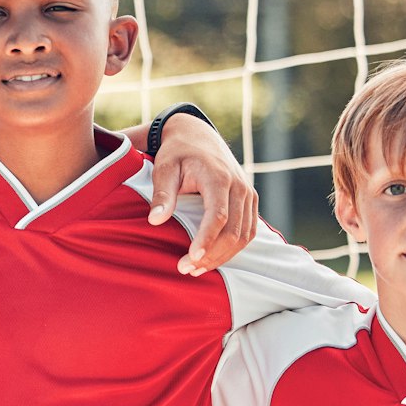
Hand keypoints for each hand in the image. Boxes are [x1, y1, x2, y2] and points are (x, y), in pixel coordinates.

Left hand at [145, 113, 257, 274]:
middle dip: (212, 255)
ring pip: (244, 235)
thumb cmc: (178, 153)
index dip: (207, 239)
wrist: (198, 136)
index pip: (218, 215)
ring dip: (222, 256)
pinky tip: (212, 259)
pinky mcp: (250, 201)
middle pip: (234, 230)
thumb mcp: (165, 168)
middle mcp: (239, 186)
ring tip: (195, 270)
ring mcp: (248, 194)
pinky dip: (233, 249)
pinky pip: (248, 231)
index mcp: (219, 177)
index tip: (191, 258)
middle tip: (185, 270)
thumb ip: (162, 194)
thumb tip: (155, 221)